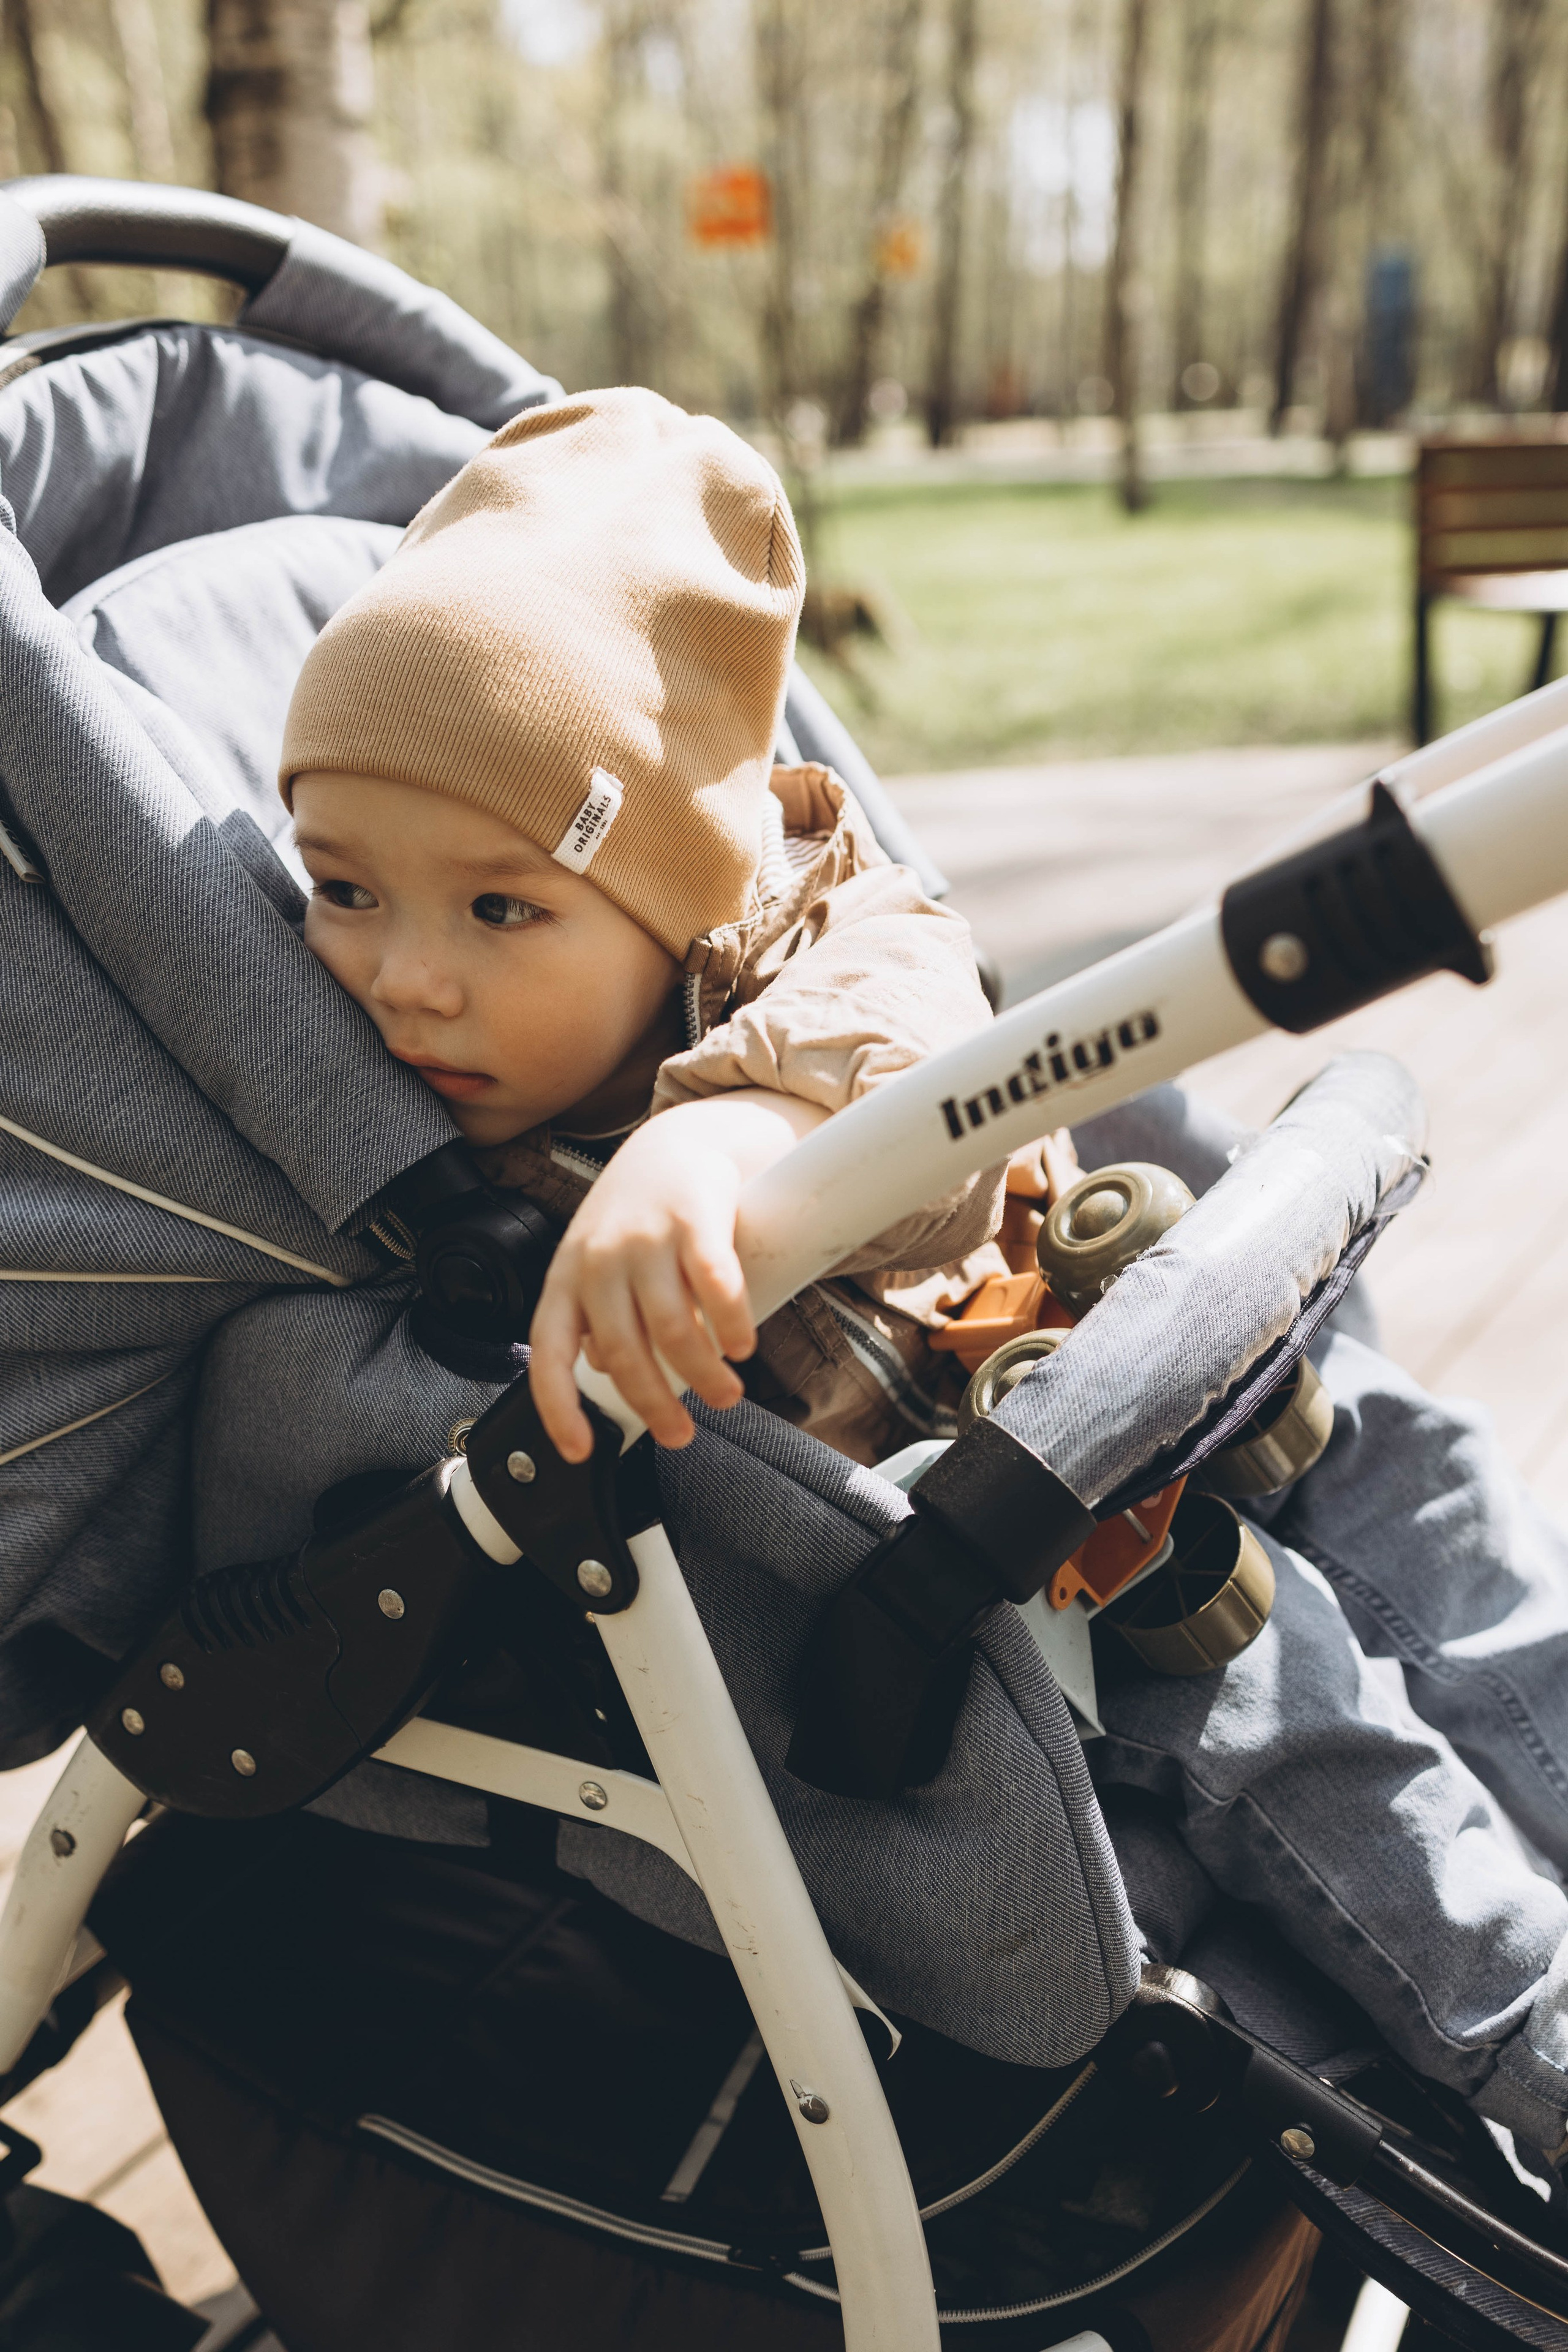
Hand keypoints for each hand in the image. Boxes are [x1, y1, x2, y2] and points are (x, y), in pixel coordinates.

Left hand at [528, 1090, 827, 1459]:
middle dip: (656, 1405)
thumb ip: (596, 1318)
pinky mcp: (695, 1219)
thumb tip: (601, 1371)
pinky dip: (732, 1324)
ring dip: (704, 1375)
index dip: (559, 1408)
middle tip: (681, 1434)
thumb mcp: (599, 1267)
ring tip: (726, 1392)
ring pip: (674, 1330)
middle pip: (624, 1354)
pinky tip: (742, 1345)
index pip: (548, 1353)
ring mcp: (645, 1238)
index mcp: (567, 1279)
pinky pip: (715, 1286)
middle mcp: (599, 1261)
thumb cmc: (638, 1218)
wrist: (675, 1144)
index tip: (581, 1451)